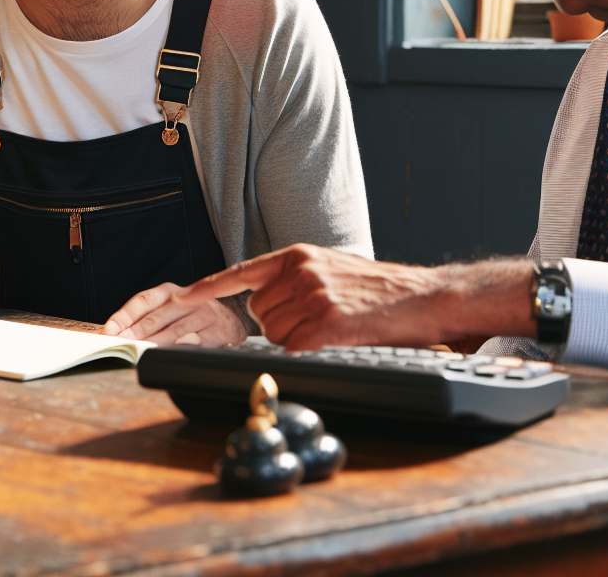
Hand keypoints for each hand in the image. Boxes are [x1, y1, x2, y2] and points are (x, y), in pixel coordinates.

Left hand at [103, 282, 247, 345]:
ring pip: (174, 331)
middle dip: (135, 333)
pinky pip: (196, 342)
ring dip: (154, 343)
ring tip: (138, 353)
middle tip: (120, 345)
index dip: (124, 316)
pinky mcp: (216, 332)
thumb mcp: (172, 308)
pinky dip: (181, 348)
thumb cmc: (194, 314)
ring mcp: (202, 315)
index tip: (109, 331)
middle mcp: (186, 300)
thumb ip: (148, 317)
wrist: (233, 317)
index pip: (142, 301)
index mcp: (170, 292)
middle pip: (156, 317)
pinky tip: (169, 354)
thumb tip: (118, 333)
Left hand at [173, 244, 532, 350]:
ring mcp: (313, 296)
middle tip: (319, 321)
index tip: (182, 294)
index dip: (210, 285)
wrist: (426, 298)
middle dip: (280, 324)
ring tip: (333, 328)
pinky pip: (293, 349)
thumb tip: (267, 301)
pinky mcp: (326, 323)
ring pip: (273, 334)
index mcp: (300, 254)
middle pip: (258, 312)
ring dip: (296, 340)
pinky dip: (309, 352)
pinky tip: (337, 339)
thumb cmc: (382, 290)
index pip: (243, 270)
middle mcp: (301, 270)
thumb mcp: (334, 269)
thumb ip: (298, 278)